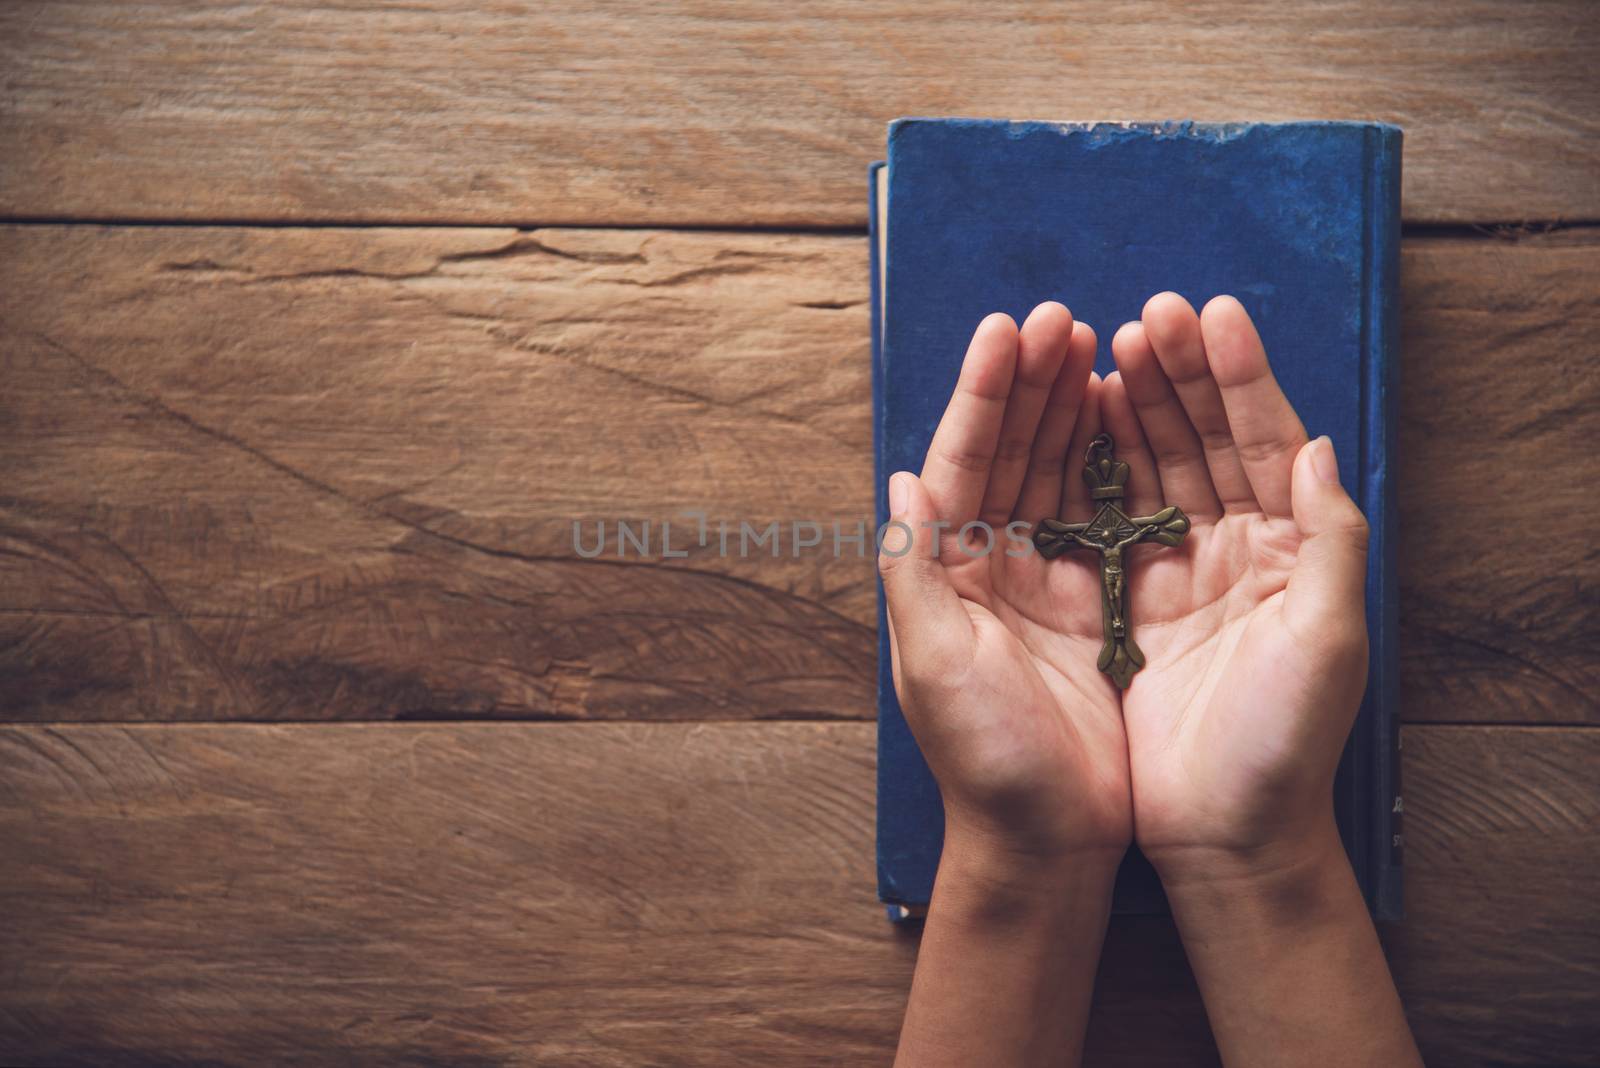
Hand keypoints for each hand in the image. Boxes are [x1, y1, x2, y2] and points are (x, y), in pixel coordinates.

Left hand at [878, 302, 1129, 862]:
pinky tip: (1128, 416)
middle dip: (1031, 383)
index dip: (984, 396)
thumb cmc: (985, 762)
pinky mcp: (1097, 603)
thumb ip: (914, 575)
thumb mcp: (936, 668)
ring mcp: (1044, 580)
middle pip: (1008, 452)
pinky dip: (1112, 462)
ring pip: (1054, 471)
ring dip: (1069, 407)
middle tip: (1064, 318)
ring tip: (1098, 343)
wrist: (1049, 839)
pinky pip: (1102, 513)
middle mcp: (988, 565)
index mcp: (946, 573)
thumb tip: (896, 482)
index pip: (959, 462)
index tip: (1009, 329)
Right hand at [1101, 293, 1417, 1066]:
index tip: (1213, 313)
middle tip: (1148, 314)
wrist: (1220, 833)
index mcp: (1289, 552)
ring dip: (1136, 403)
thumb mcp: (1327, 644)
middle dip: (1182, 373)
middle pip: (1208, 439)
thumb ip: (1331, 543)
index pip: (1267, 441)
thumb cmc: (1283, 746)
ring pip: (1156, 466)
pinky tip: (1080, 421)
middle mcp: (1236, 550)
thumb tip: (1322, 448)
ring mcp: (1178, 572)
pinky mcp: (1127, 602)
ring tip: (1107, 345)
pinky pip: (1108, 514)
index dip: (1241, 376)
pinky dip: (1096, 464)